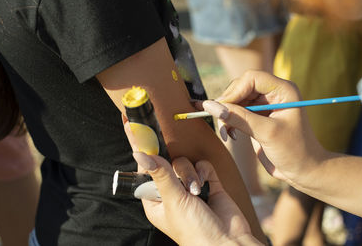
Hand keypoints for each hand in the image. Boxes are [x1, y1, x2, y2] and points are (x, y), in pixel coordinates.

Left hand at [122, 117, 261, 245]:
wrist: (228, 243)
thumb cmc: (194, 231)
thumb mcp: (173, 201)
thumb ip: (160, 174)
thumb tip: (139, 153)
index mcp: (155, 200)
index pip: (144, 169)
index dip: (139, 149)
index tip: (132, 126)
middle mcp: (171, 192)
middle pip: (165, 162)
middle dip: (173, 168)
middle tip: (172, 166)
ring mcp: (189, 187)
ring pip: (184, 162)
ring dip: (190, 174)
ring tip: (196, 191)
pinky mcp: (209, 183)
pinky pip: (202, 165)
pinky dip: (205, 172)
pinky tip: (208, 184)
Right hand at [200, 70, 327, 185]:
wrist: (303, 171)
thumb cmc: (294, 151)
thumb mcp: (266, 133)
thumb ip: (238, 118)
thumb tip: (210, 106)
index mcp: (283, 90)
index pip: (252, 78)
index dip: (235, 91)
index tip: (222, 109)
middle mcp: (273, 94)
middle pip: (240, 87)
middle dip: (228, 104)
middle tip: (221, 123)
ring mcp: (264, 105)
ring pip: (235, 100)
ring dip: (226, 115)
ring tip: (226, 133)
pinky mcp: (257, 117)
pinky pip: (236, 112)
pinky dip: (229, 122)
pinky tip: (230, 135)